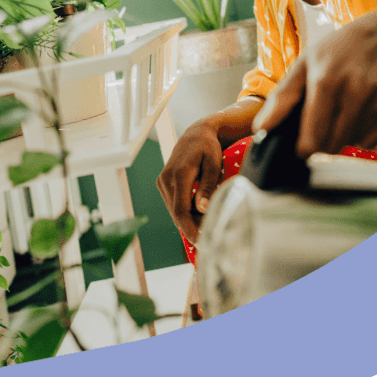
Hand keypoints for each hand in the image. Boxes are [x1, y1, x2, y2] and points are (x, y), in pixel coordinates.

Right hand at [156, 118, 223, 243]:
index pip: (180, 210)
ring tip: (209, 221)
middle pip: (177, 213)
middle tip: (211, 234)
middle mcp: (166, 179)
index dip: (189, 229)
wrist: (197, 133)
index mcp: (179, 174)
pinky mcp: (163, 183)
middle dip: (192, 227)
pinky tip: (200, 211)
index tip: (201, 243)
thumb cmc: (208, 147)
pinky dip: (185, 211)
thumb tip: (202, 209)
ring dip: (190, 219)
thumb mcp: (214, 164)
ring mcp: (162, 181)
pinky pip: (173, 203)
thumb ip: (208, 186)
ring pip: (174, 210)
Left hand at [252, 11, 376, 157]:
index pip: (312, 140)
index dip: (304, 146)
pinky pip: (374, 141)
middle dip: (323, 140)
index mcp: (327, 81)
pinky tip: (363, 110)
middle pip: (332, 146)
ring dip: (345, 135)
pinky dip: (365, 133)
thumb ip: (281, 98)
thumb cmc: (338, 50)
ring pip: (353, 144)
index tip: (303, 141)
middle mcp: (357, 91)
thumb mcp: (304, 64)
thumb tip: (260, 129)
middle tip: (324, 119)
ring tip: (345, 108)